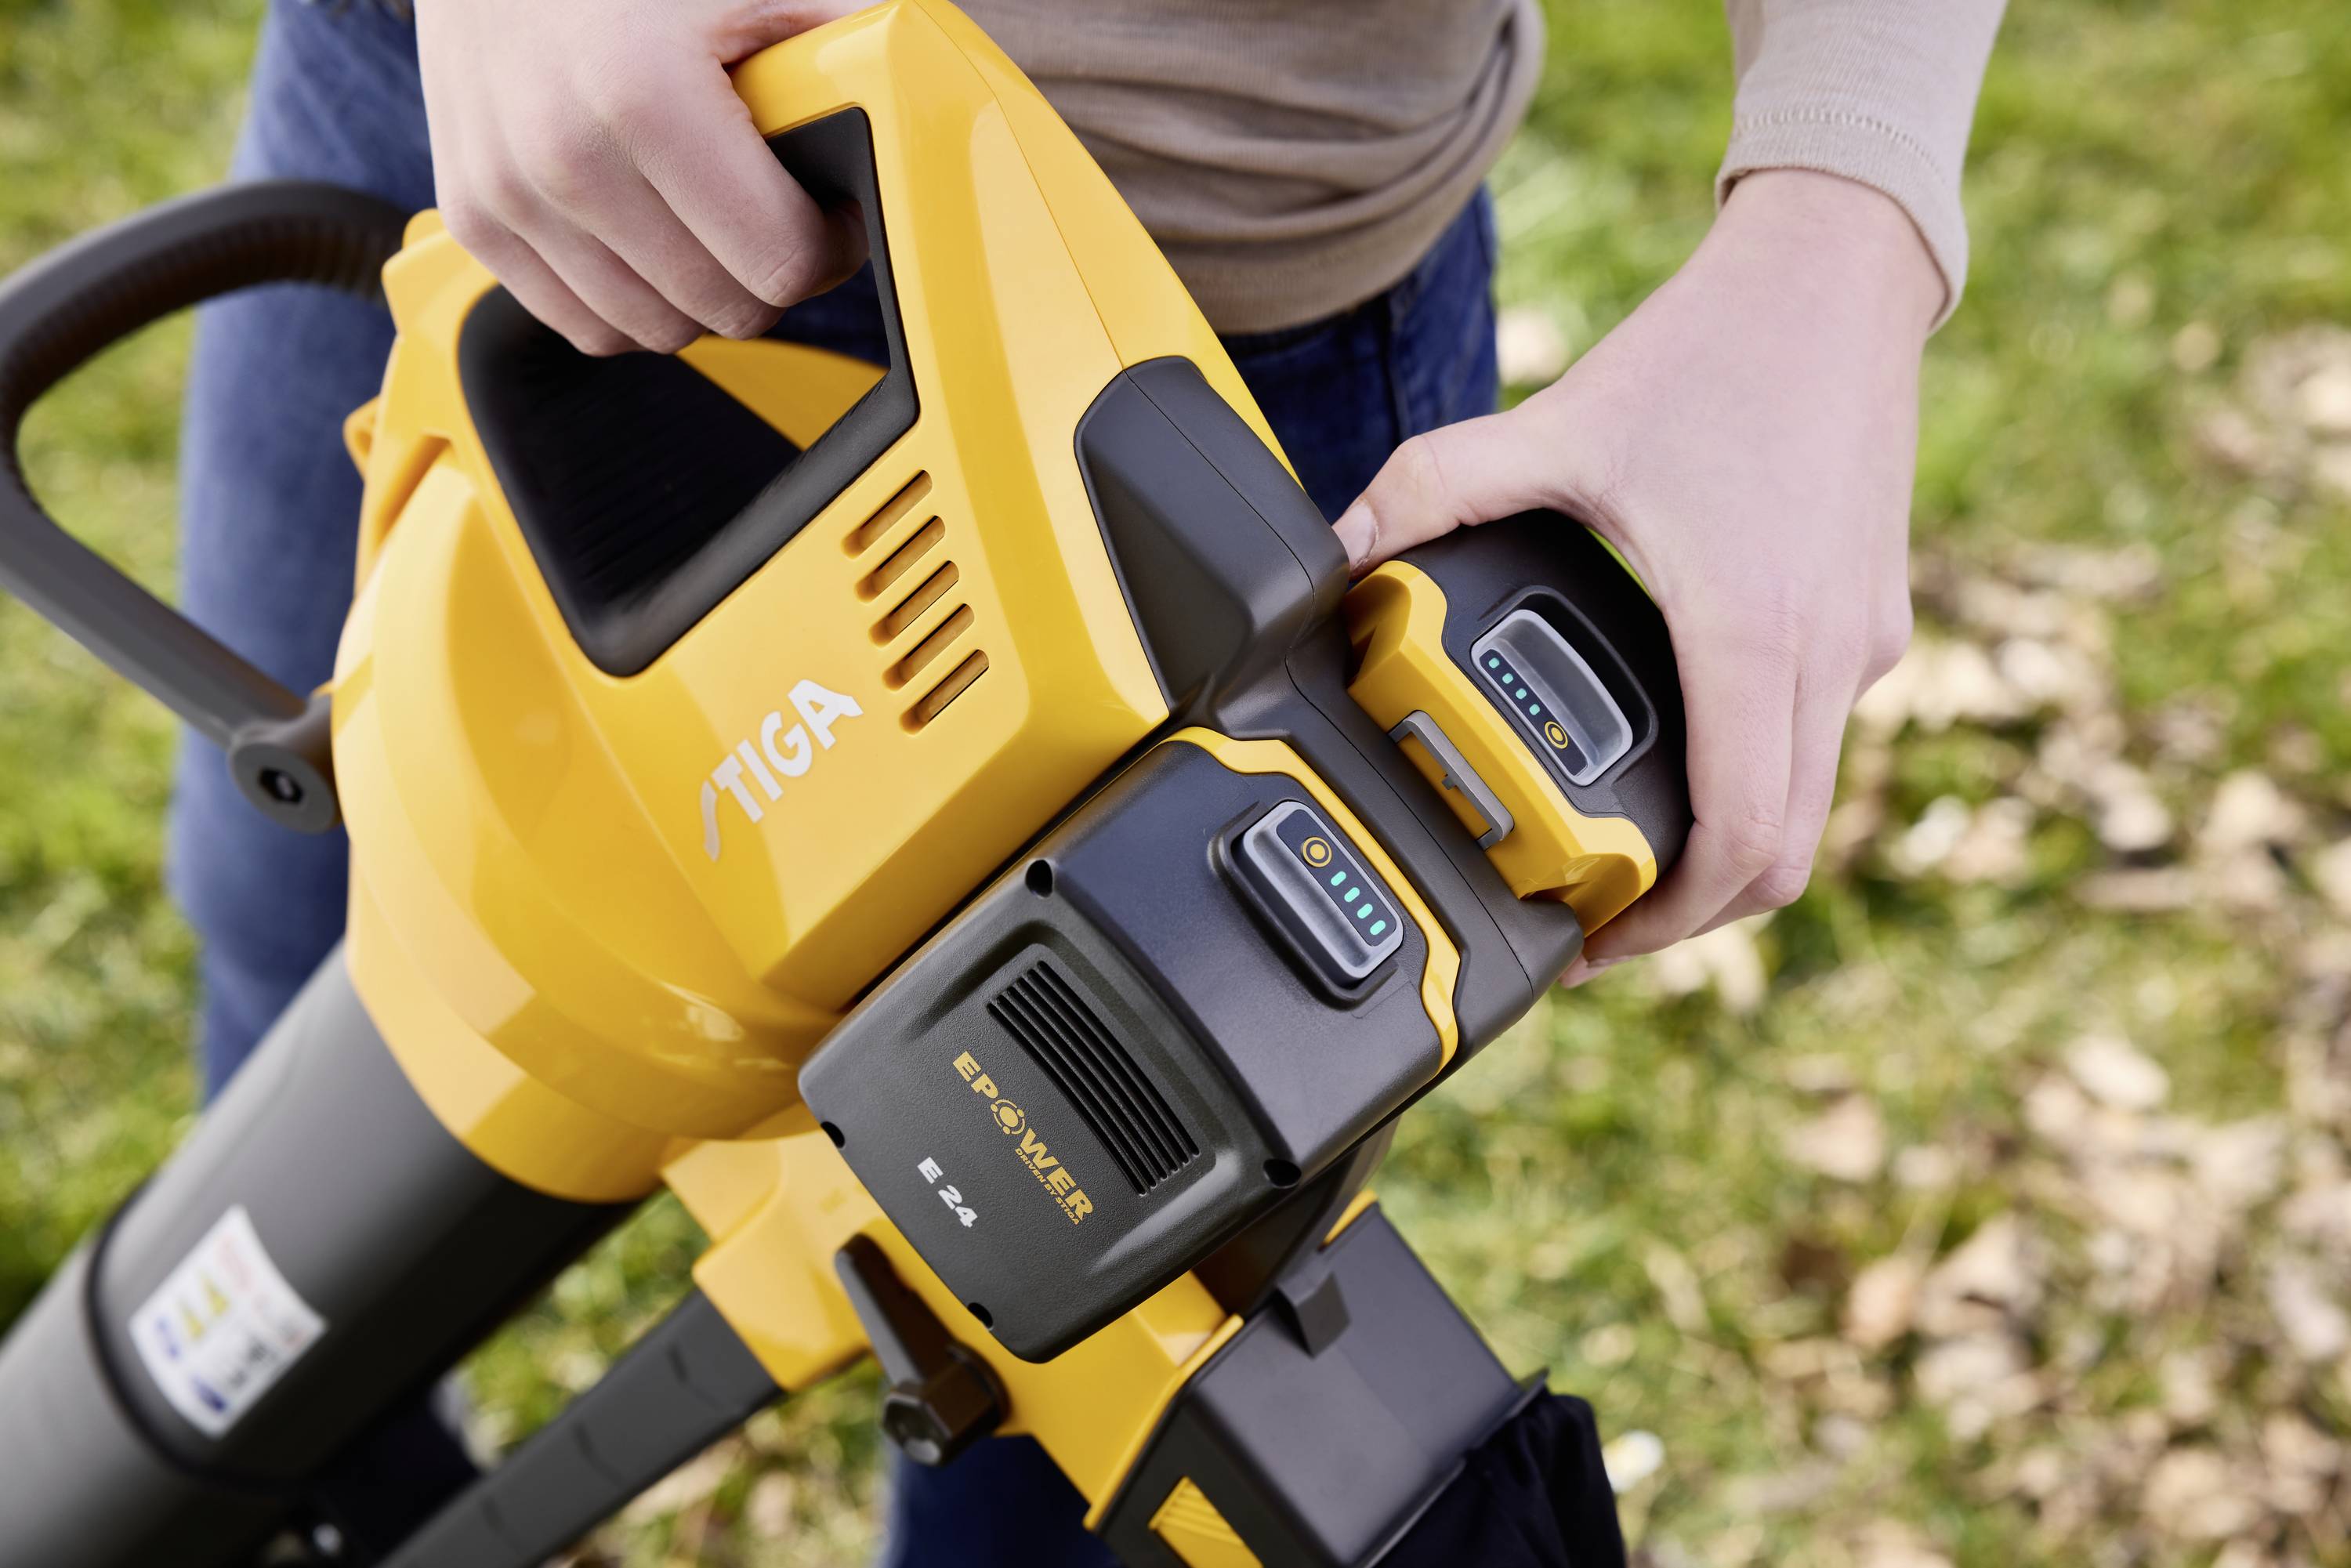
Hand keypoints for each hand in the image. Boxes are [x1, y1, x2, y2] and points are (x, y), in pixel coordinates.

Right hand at [415, 0, 871, 355]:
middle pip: (725, 309)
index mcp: (644, 98)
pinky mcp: (475, 225)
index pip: (778, 261)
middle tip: (780, 217)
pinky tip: (654, 241)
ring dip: (704, 294)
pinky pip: (589, 327)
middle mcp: (565, 160)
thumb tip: (914, 104)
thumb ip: (841, 45)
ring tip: (715, 223)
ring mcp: (509, 199)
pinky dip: (634, 304)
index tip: (832, 212)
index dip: (830, 246)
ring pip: (658, 332)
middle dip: (772, 273)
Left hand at [1333, 170, 1941, 979]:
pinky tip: (1679, 753)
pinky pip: (1818, 741)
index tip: (1594, 940)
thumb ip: (1434, 487)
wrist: (1842, 272)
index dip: (1668, 921)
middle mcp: (1829, 655)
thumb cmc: (1718, 348)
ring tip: (1627, 852)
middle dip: (1688, 912)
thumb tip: (1333, 548)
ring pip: (1807, 805)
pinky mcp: (1872, 619)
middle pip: (1782, 857)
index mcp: (1753, 631)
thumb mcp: (1557, 421)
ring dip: (1724, 850)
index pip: (1739, 841)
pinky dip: (1755, 779)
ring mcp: (1865, 641)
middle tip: (1594, 920)